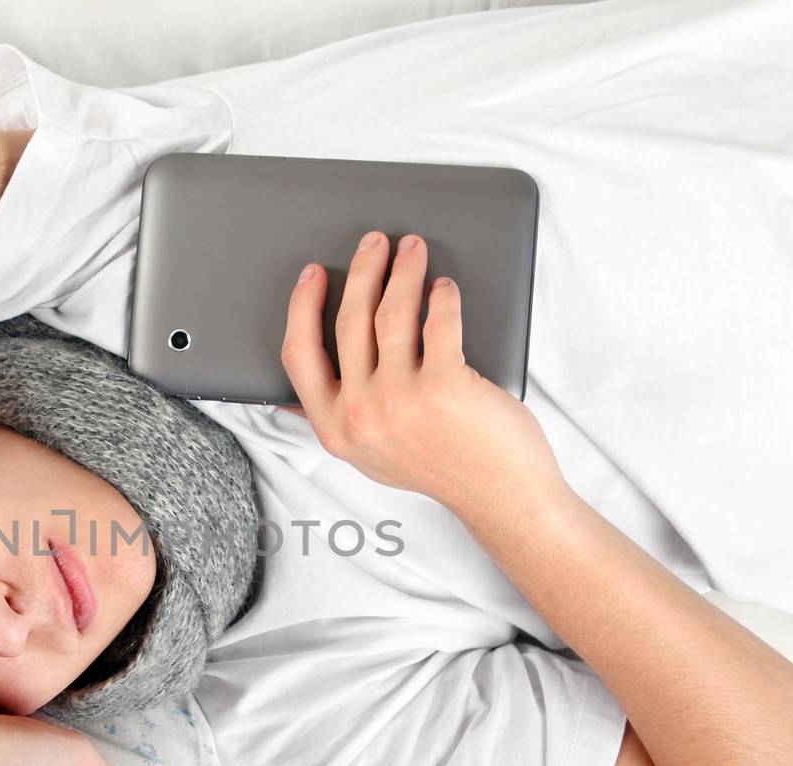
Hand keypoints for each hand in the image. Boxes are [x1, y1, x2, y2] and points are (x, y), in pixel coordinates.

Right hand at [280, 231, 566, 520]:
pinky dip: (443, 297)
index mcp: (335, 428)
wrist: (499, 495)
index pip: (300, 355)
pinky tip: (445, 287)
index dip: (302, 307)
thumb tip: (293, 395)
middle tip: (374, 243)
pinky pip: (439, 323)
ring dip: (403, 272)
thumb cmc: (442, 468)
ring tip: (413, 251)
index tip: (313, 274)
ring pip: (392, 314)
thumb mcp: (370, 455)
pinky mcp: (445, 387)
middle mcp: (362, 414)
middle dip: (361, 271)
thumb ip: (338, 420)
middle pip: (349, 321)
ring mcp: (402, 401)